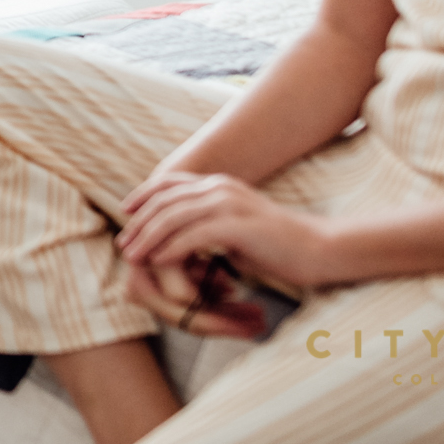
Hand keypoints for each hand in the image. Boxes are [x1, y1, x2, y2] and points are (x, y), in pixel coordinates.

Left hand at [119, 170, 339, 318]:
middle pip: (165, 199)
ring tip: (133, 255)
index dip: (144, 195)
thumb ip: (207, 228)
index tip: (126, 213)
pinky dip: (172, 247)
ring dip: (149, 236)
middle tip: (123, 242)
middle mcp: (221, 187)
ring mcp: (230, 204)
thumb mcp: (235, 231)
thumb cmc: (278, 246)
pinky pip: (194, 235)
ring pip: (174, 215)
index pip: (170, 183)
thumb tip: (179, 242)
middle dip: (140, 221)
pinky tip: (159, 261)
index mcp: (220, 185)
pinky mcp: (239, 226)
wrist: (320, 250)